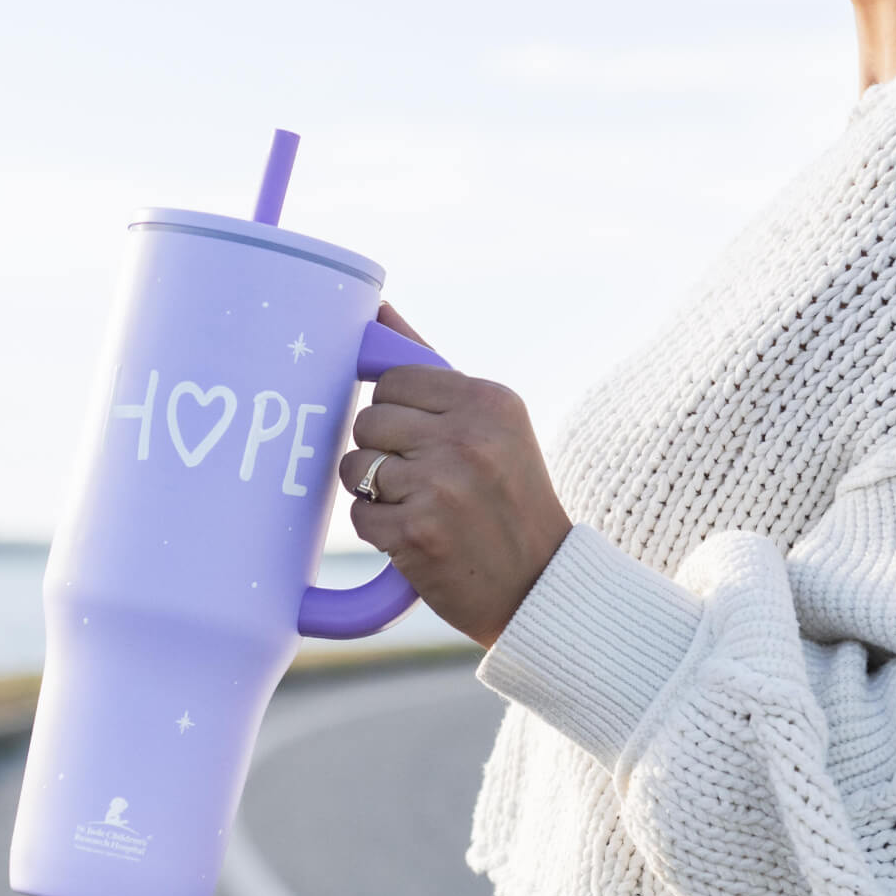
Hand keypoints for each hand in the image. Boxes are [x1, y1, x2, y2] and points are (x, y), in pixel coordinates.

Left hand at [339, 302, 573, 649]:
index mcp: (488, 401)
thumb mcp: (491, 425)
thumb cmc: (508, 498)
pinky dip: (378, 530)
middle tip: (421, 479)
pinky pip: (358, 514)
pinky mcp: (417, 533)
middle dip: (383, 451)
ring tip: (417, 506)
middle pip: (368, 421)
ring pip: (356, 466)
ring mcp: (442, 486)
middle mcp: (467, 438)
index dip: (394, 412)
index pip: (392, 380)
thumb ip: (431, 370)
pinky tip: (416, 536)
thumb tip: (377, 309)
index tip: (420, 438)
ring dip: (374, 492)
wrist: (540, 586)